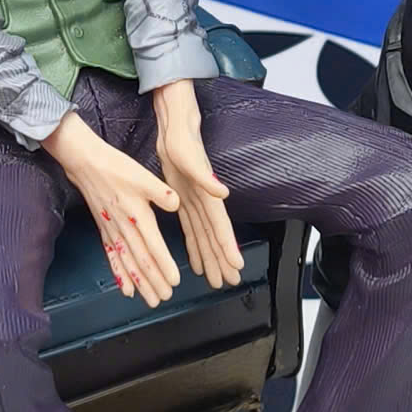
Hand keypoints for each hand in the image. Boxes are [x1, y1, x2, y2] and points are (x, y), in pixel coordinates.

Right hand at [43, 108, 181, 305]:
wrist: (87, 163)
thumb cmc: (116, 167)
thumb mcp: (143, 175)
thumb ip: (161, 192)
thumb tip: (177, 205)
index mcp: (138, 214)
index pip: (153, 246)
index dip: (164, 265)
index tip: (174, 281)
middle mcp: (125, 227)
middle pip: (141, 260)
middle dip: (154, 281)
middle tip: (165, 298)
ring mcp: (113, 231)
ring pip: (128, 263)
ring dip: (139, 283)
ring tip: (150, 300)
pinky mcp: (105, 230)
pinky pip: (112, 257)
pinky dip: (119, 274)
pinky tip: (126, 289)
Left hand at [153, 80, 244, 290]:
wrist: (175, 129)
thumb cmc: (184, 141)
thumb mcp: (191, 159)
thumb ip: (207, 178)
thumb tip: (222, 193)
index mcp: (209, 196)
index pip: (221, 227)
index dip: (227, 247)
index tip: (236, 266)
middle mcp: (205, 203)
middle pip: (214, 237)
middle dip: (221, 260)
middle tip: (228, 282)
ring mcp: (195, 203)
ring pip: (203, 236)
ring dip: (209, 257)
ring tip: (214, 278)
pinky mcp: (183, 200)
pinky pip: (190, 228)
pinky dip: (193, 245)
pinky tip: (195, 260)